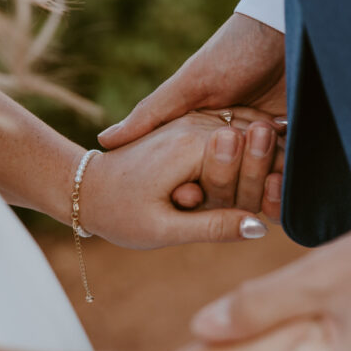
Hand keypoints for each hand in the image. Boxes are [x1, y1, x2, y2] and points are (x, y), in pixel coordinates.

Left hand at [80, 112, 276, 248]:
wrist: (85, 188)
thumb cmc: (119, 213)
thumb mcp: (164, 229)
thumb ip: (213, 226)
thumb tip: (260, 227)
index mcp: (193, 146)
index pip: (256, 158)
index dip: (265, 186)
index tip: (261, 210)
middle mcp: (197, 125)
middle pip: (255, 144)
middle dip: (259, 176)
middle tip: (250, 204)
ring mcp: (195, 121)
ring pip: (247, 137)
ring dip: (251, 167)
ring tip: (238, 195)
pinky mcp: (192, 125)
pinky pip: (232, 136)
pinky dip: (239, 159)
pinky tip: (232, 183)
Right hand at [98, 14, 286, 217]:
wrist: (290, 29)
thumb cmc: (235, 50)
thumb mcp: (190, 84)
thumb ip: (152, 114)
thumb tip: (104, 141)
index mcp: (206, 136)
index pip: (196, 179)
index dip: (191, 192)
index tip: (187, 194)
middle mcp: (235, 146)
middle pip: (229, 189)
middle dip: (231, 186)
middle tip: (236, 172)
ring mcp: (266, 148)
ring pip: (259, 189)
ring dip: (259, 187)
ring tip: (265, 177)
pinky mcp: (297, 148)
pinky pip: (292, 182)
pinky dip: (285, 189)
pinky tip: (282, 183)